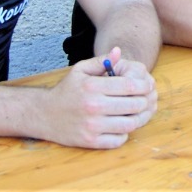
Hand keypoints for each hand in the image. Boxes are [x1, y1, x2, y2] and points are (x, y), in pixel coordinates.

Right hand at [40, 46, 156, 148]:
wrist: (44, 115)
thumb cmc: (67, 90)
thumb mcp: (80, 70)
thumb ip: (102, 60)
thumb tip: (119, 51)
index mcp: (93, 86)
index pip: (131, 86)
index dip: (145, 85)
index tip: (148, 85)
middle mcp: (93, 106)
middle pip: (134, 105)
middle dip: (145, 101)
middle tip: (147, 99)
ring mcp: (92, 126)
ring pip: (130, 124)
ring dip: (140, 118)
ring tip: (139, 112)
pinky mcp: (90, 141)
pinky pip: (118, 140)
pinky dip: (125, 133)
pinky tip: (123, 125)